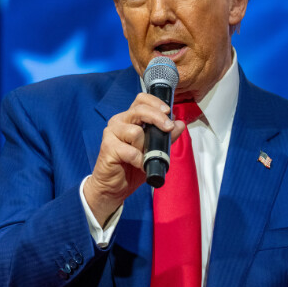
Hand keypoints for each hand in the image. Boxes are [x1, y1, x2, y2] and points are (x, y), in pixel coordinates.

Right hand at [83, 93, 185, 225]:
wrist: (113, 187)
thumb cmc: (131, 166)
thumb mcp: (154, 150)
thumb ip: (166, 137)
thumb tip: (179, 124)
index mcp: (129, 118)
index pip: (141, 99)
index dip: (156, 102)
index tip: (168, 112)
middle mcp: (119, 122)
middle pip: (140, 110)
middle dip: (158, 118)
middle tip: (168, 128)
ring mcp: (111, 133)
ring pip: (136, 131)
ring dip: (145, 147)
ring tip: (144, 156)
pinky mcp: (108, 147)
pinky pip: (131, 151)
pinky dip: (139, 160)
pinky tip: (139, 165)